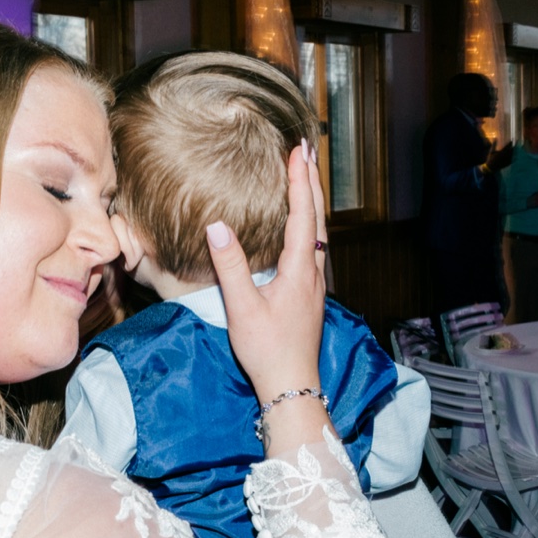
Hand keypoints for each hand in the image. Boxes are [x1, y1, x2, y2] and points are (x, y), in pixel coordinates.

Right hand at [206, 142, 330, 451]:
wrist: (291, 385)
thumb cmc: (267, 350)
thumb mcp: (242, 308)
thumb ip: (230, 266)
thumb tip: (217, 226)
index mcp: (300, 270)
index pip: (303, 215)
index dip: (299, 181)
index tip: (296, 152)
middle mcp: (314, 272)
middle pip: (318, 217)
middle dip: (311, 182)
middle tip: (306, 152)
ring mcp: (316, 284)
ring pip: (320, 232)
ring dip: (313, 201)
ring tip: (306, 178)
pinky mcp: (311, 294)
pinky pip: (315, 246)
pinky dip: (310, 223)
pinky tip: (301, 227)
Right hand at [485, 143, 515, 172]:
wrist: (491, 167)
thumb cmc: (491, 159)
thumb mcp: (491, 151)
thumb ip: (494, 145)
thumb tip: (495, 138)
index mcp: (501, 152)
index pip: (507, 146)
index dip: (510, 143)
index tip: (511, 141)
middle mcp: (505, 155)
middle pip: (511, 150)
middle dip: (513, 148)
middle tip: (515, 145)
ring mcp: (506, 160)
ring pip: (512, 155)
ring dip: (513, 152)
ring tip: (514, 150)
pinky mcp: (507, 163)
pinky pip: (512, 160)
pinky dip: (514, 158)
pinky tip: (515, 157)